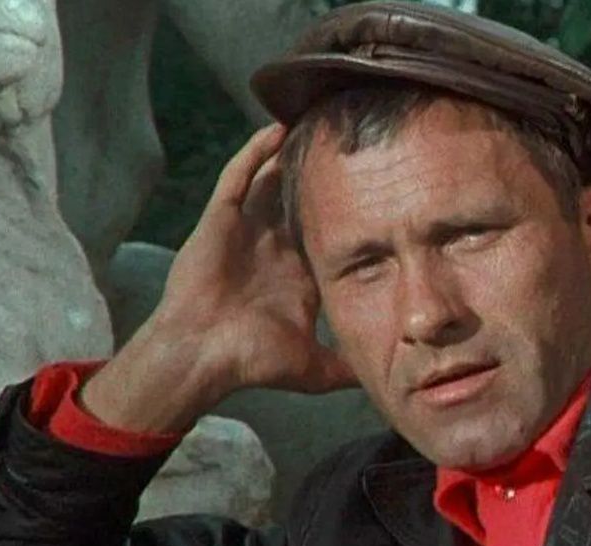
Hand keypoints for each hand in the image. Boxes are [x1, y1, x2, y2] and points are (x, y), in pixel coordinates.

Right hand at [80, 124, 356, 432]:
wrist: (203, 355)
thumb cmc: (253, 360)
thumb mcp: (314, 366)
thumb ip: (347, 367)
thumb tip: (387, 378)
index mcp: (297, 273)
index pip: (329, 232)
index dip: (353, 211)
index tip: (384, 186)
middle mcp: (274, 245)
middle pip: (302, 197)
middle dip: (323, 172)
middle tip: (354, 141)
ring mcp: (246, 229)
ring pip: (273, 180)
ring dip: (291, 153)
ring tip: (318, 122)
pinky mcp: (221, 218)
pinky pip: (240, 176)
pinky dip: (256, 152)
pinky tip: (277, 128)